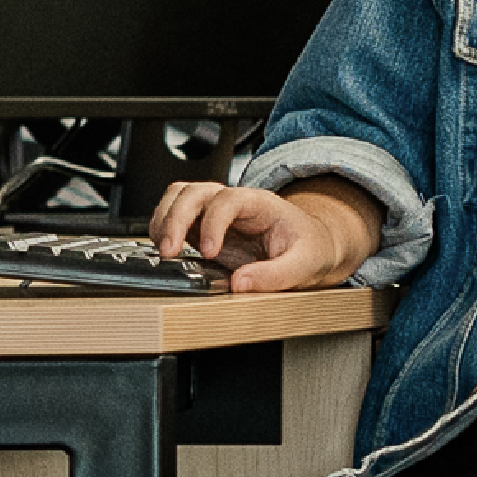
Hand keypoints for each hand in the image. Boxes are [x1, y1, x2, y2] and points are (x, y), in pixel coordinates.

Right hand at [153, 178, 377, 293]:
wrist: (313, 244)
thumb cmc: (310, 248)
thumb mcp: (304, 265)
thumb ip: (274, 275)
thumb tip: (239, 284)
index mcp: (261, 204)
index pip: (228, 200)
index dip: (213, 223)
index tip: (209, 252)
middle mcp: (234, 201)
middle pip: (195, 192)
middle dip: (177, 219)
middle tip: (170, 252)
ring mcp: (216, 210)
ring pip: (180, 196)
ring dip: (165, 220)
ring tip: (164, 251)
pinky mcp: (203, 224)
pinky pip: (175, 213)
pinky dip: (163, 227)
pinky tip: (166, 249)